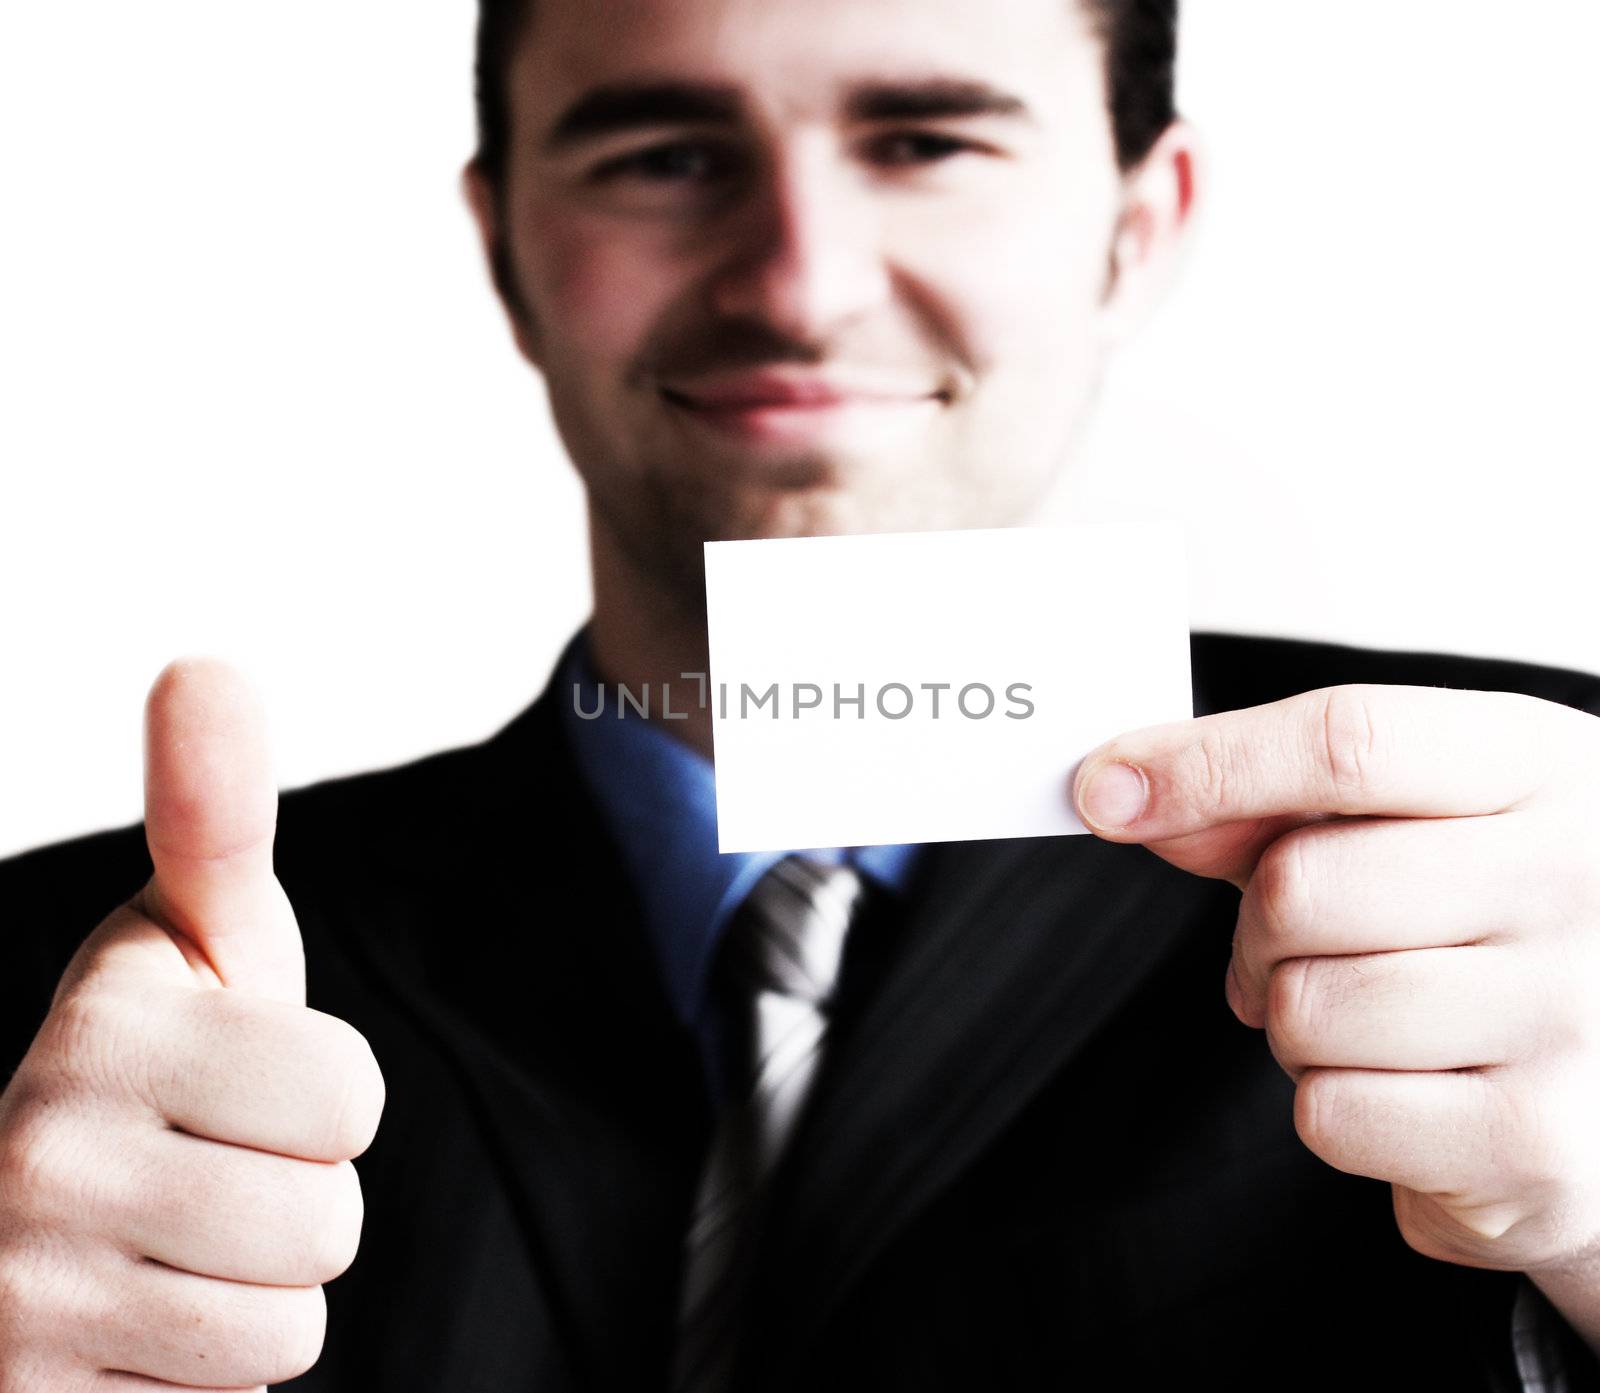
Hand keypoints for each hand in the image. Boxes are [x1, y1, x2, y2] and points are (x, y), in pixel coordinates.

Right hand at [0, 660, 385, 1390]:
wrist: (20, 1220)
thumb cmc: (162, 1061)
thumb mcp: (195, 938)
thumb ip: (214, 815)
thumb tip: (206, 667)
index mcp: (104, 1020)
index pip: (348, 1098)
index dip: (322, 1096)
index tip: (237, 1073)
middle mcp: (38, 1146)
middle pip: (330, 1219)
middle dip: (297, 1198)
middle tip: (210, 1169)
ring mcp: (17, 1286)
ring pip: (287, 1324)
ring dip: (259, 1288)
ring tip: (178, 1242)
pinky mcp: (29, 1389)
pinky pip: (231, 1392)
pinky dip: (207, 1366)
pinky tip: (142, 1315)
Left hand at [1071, 684, 1599, 1293]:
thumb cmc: (1495, 920)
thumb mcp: (1417, 823)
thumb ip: (1271, 805)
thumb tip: (1126, 793)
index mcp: (1541, 766)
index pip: (1349, 740)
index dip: (1207, 763)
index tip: (1104, 788)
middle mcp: (1576, 879)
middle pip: (1300, 885)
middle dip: (1256, 927)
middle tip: (1293, 945)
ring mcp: (1571, 1017)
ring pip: (1301, 1008)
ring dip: (1292, 1020)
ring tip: (1372, 1017)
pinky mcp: (1535, 1143)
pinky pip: (1331, 1112)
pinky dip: (1333, 1106)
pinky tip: (1408, 1087)